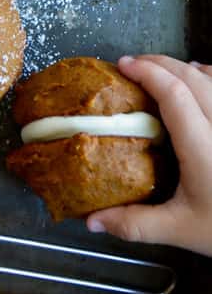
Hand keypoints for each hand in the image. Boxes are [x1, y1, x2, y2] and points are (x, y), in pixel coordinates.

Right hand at [86, 55, 211, 256]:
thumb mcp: (180, 230)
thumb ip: (135, 224)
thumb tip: (92, 221)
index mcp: (203, 147)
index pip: (175, 93)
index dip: (148, 72)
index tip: (123, 65)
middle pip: (191, 76)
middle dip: (158, 63)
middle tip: (131, 64)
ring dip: (183, 68)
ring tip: (160, 72)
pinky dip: (207, 76)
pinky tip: (198, 81)